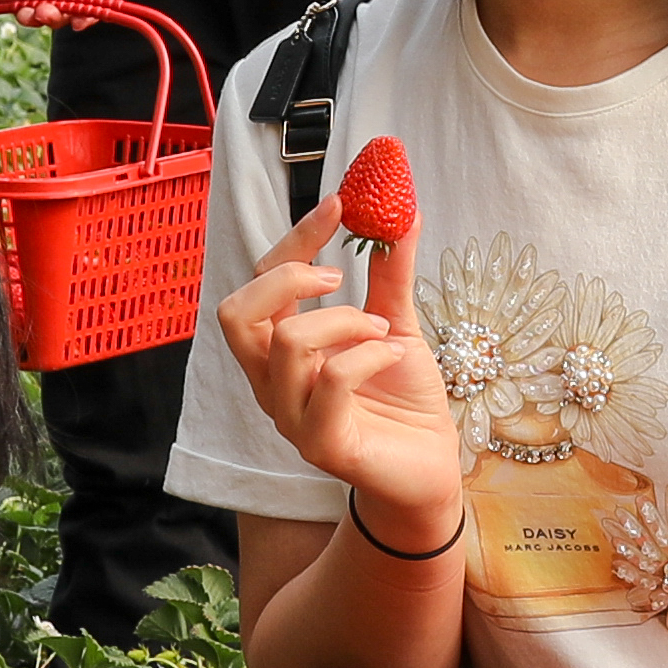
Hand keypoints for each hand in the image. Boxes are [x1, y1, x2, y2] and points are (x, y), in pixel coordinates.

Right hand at [221, 192, 465, 552]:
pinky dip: (369, 354)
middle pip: (236, 313)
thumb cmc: (404, 398)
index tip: (341, 201)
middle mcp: (273, 382)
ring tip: (382, 330)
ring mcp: (292, 416)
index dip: (295, 237)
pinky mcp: (322, 444)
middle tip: (340, 275)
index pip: (260, 282)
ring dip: (344, 319)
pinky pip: (331, 382)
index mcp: (280, 349)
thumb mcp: (396, 322)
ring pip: (287, 343)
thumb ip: (390, 270)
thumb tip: (401, 208)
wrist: (432, 466)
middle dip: (288, 276)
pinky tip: (395, 355)